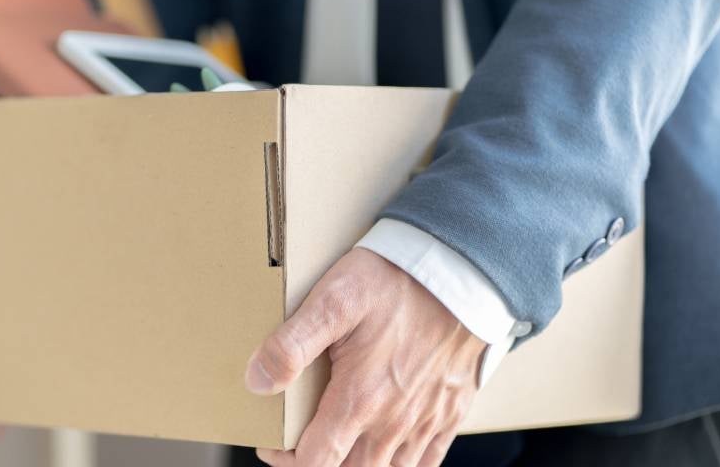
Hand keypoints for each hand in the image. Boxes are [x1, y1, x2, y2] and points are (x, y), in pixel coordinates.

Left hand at [246, 248, 485, 466]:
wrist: (463, 271)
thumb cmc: (395, 281)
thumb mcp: (333, 300)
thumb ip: (292, 344)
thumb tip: (257, 381)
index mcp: (360, 399)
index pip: (316, 462)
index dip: (287, 461)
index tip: (274, 444)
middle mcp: (394, 422)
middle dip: (320, 465)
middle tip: (301, 446)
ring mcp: (426, 421)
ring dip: (357, 466)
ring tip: (339, 447)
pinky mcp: (450, 411)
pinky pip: (426, 462)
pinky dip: (402, 465)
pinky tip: (386, 452)